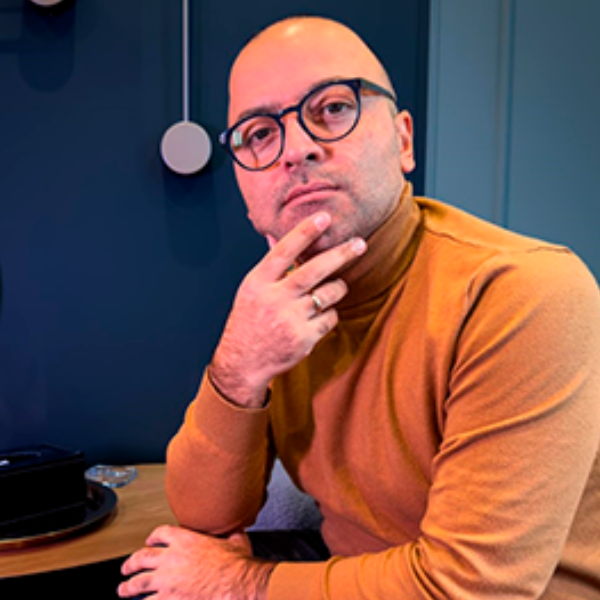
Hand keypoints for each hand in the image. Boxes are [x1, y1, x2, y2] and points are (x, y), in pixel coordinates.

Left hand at [118, 525, 274, 599]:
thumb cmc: (236, 565)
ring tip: (123, 590)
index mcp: (187, 540)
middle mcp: (172, 558)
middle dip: (131, 563)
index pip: (162, 533)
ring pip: (139, 582)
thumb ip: (230, 534)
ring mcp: (168, 580)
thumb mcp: (236, 541)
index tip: (150, 540)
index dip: (153, 536)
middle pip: (142, 557)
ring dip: (128, 587)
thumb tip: (235, 530)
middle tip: (126, 567)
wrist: (237, 584)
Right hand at [210, 212, 366, 406]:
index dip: (305, 232)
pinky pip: (331, 317)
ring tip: (334, 289)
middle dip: (341, 254)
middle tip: (360, 244)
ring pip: (329, 293)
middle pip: (314, 270)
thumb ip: (269, 267)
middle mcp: (274, 298)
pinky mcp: (304, 338)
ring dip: (337, 288)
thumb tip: (273, 236)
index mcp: (258, 282)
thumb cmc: (249, 322)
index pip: (284, 250)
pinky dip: (329, 315)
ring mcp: (290, 319)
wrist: (243, 361)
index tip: (324, 217)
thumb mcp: (251, 291)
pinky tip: (318, 318)